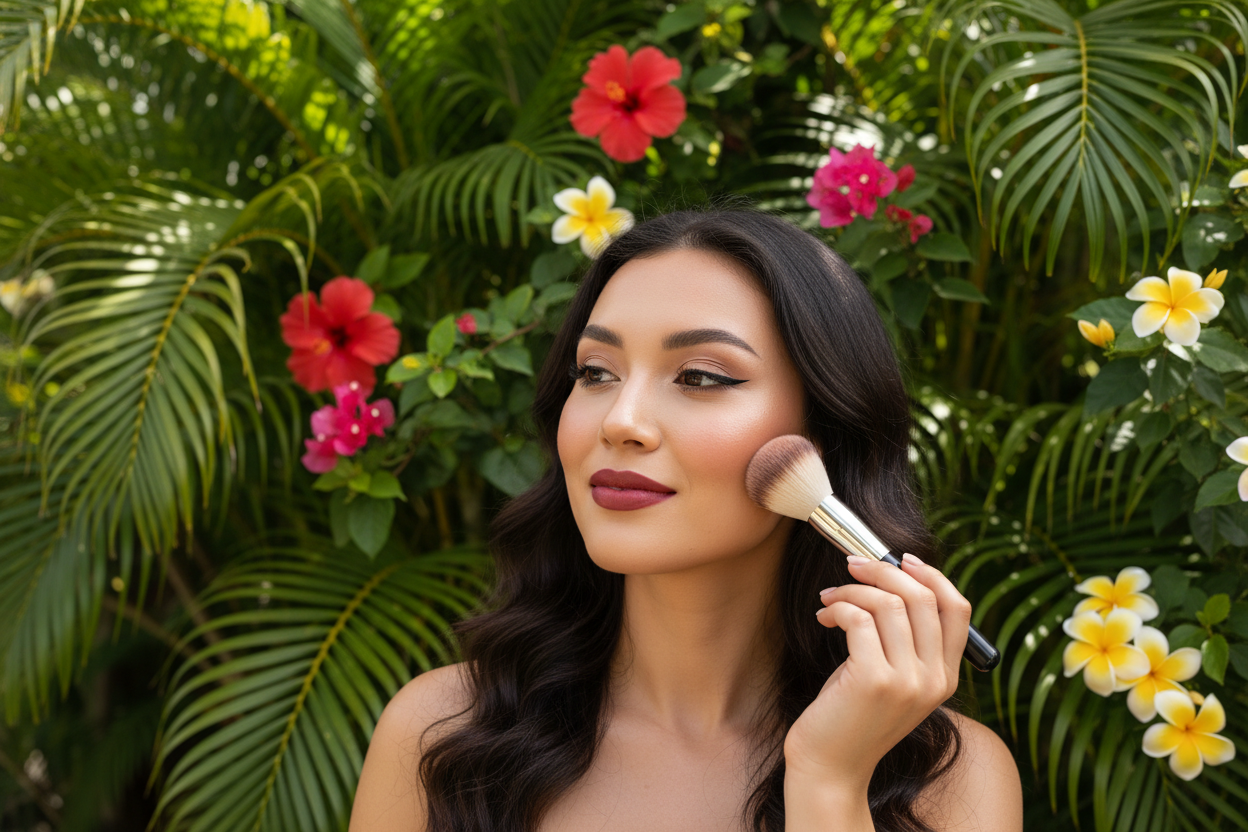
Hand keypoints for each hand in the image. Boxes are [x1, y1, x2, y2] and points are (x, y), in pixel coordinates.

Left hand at [783, 553, 971, 791]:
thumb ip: (904, 642)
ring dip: (852, 589)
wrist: (830, 767)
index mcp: (946, 678)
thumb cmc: (853, 716)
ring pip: (889, 603)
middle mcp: (934, 679)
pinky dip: (838, 607)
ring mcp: (908, 681)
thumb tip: (892, 579)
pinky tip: (824, 617)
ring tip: (829, 599)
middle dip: (883, 569)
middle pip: (923, 597)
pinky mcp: (874, 680)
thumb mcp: (893, 679)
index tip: (902, 558)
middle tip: (851, 565)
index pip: (958, 609)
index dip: (932, 575)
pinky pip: (859, 618)